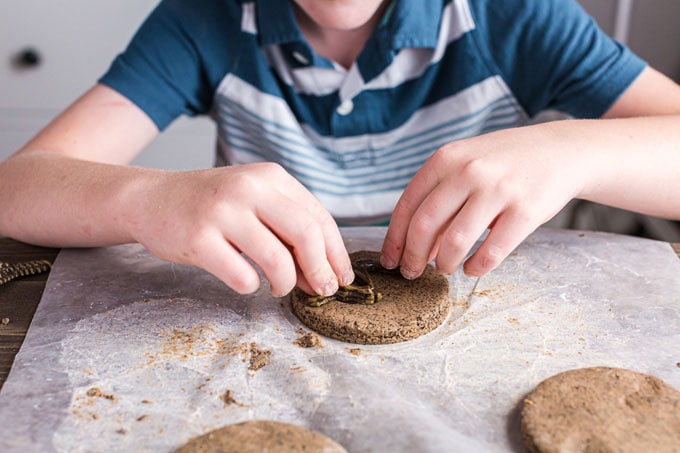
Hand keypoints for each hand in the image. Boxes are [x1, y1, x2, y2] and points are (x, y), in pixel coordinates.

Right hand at [128, 162, 353, 296]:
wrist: (151, 199)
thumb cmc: (211, 205)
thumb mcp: (254, 200)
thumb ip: (288, 227)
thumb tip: (323, 273)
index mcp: (270, 177)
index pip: (319, 217)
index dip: (336, 253)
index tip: (342, 277)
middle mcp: (248, 189)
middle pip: (306, 235)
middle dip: (321, 270)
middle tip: (323, 291)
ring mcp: (222, 213)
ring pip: (277, 260)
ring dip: (286, 283)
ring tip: (280, 288)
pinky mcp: (199, 239)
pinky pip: (243, 276)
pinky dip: (251, 286)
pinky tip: (246, 281)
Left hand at [381, 123, 587, 278]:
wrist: (562, 151)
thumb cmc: (503, 163)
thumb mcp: (465, 164)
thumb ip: (439, 198)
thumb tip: (415, 247)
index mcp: (446, 158)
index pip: (407, 206)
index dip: (394, 239)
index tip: (390, 261)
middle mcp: (469, 170)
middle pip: (424, 226)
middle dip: (412, 257)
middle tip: (411, 273)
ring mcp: (498, 190)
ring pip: (455, 242)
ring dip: (443, 265)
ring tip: (444, 270)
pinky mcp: (526, 211)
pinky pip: (492, 252)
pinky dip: (476, 267)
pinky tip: (472, 268)